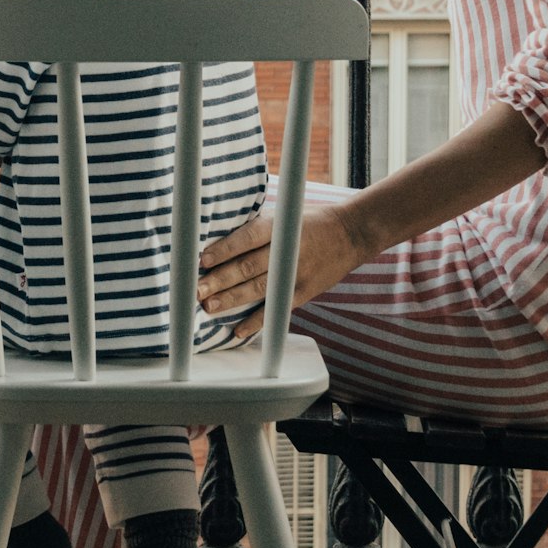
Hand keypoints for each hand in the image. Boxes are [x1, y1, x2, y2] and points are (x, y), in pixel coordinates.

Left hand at [197, 200, 373, 335]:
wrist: (350, 234)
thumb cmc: (308, 221)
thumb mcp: (282, 216)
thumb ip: (255, 230)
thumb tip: (217, 244)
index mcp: (278, 228)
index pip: (246, 239)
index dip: (224, 249)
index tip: (203, 259)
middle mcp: (285, 252)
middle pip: (248, 267)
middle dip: (220, 279)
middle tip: (197, 290)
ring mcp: (294, 274)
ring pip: (258, 289)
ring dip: (231, 300)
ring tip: (209, 307)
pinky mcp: (302, 292)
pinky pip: (276, 310)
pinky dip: (257, 322)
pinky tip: (238, 331)